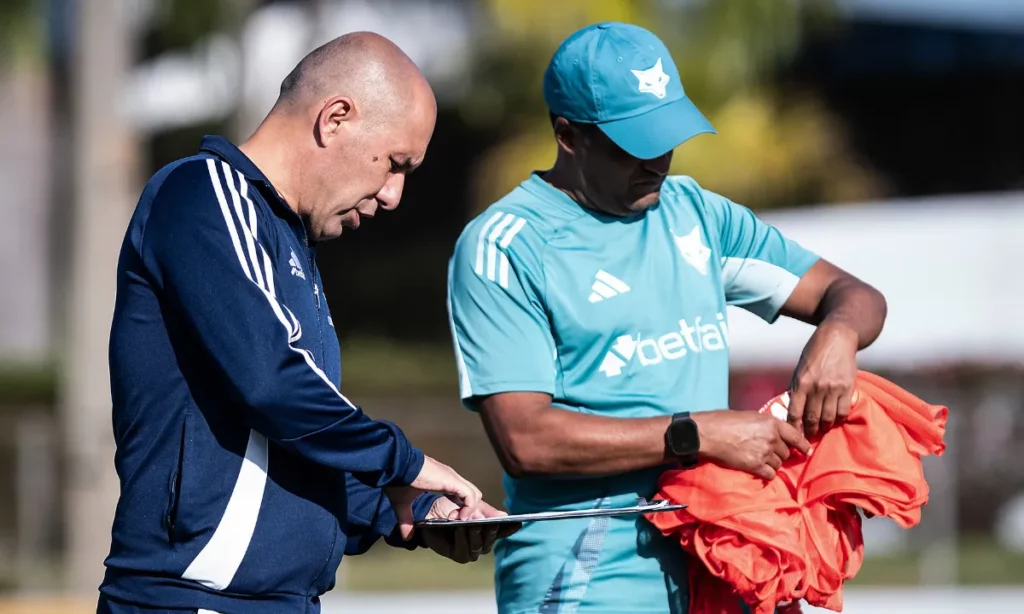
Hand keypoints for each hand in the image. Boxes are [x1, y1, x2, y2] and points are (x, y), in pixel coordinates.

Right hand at [385, 455, 482, 540]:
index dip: (463, 508)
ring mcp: (453, 478)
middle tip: (460, 522)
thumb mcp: (402, 503)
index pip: (463, 494)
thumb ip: (406, 520)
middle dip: (471, 511)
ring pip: (475, 495)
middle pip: (473, 495)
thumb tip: (406, 536)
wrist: (395, 465)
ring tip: (457, 520)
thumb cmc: (397, 480)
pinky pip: (470, 495)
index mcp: (442, 481)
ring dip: (469, 511)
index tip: (455, 520)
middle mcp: (451, 478)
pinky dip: (469, 507)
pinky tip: (460, 517)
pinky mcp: (452, 480)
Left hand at [417, 497, 521, 563]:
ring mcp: (471, 551)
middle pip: (490, 540)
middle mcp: (482, 543)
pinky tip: (460, 529)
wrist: (428, 514)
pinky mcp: (459, 555)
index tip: (518, 523)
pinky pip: (464, 549)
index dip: (510, 528)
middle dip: (490, 531)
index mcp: (487, 530)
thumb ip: (485, 511)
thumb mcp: (469, 505)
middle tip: (491, 523)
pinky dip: (462, 539)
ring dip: (475, 535)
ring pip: (478, 546)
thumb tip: (503, 515)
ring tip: (473, 524)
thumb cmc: (449, 507)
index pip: (502, 531)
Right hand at [693, 410, 809, 479]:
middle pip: (786, 452)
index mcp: (772, 423)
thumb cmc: (724, 420)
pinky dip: (767, 473)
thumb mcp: (750, 416)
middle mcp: (772, 438)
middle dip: (779, 453)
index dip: (803, 445)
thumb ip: (765, 425)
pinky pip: (770, 474)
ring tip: (760, 460)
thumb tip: (772, 433)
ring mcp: (765, 453)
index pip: (796, 436)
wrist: (709, 434)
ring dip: (772, 463)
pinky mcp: (756, 466)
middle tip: (769, 452)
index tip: (806, 451)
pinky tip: (759, 470)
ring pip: (779, 464)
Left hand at [787, 321, 858, 437]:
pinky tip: (835, 420)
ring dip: (824, 427)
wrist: (837, 339)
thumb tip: (793, 406)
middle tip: (809, 436)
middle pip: (812, 418)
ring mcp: (833, 389)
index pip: (794, 413)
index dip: (794, 428)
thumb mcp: (800, 368)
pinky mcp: (847, 388)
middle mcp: (816, 388)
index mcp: (801, 383)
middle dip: (809, 431)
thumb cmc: (815, 352)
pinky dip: (838, 419)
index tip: (794, 435)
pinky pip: (843, 412)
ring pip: (828, 418)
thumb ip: (797, 387)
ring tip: (822, 429)